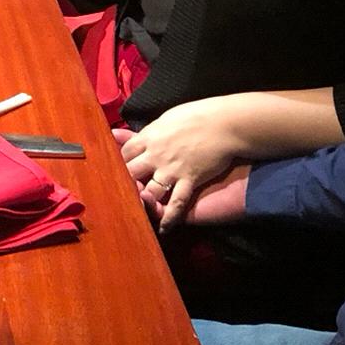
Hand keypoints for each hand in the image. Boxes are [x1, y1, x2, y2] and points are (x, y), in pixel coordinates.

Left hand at [114, 99, 244, 231]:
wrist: (225, 123)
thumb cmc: (197, 116)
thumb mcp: (165, 119)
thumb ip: (144, 132)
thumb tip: (119, 134)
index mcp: (149, 137)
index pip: (124, 153)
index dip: (120, 163)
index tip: (119, 170)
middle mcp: (156, 155)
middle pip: (131, 173)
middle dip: (126, 183)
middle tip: (122, 193)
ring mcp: (172, 169)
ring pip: (149, 190)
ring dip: (144, 200)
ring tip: (140, 209)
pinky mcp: (189, 180)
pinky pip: (176, 203)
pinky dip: (169, 217)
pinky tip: (163, 228)